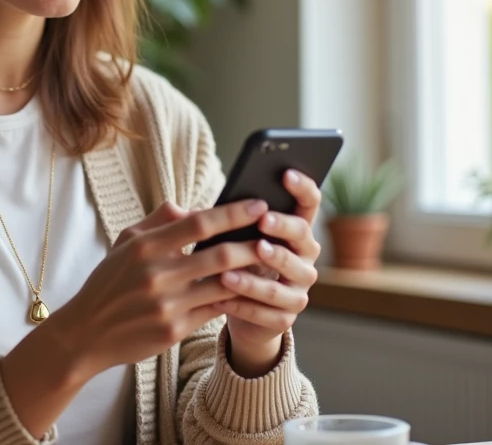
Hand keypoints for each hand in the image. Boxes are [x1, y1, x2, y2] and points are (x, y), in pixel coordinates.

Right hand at [47, 198, 270, 381]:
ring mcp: (168, 305)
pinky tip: (250, 288)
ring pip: (224, 284)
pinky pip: (215, 310)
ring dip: (252, 272)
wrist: (86, 333)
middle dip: (254, 242)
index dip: (233, 212)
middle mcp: (158, 275)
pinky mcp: (174, 330)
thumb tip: (193, 206)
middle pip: (220, 255)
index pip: (199, 223)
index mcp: (145, 247)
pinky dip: (234, 298)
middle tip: (276, 233)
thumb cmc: (109, 282)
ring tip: (271, 260)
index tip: (258, 204)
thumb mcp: (126, 243)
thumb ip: (160, 221)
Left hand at [215, 170, 321, 376]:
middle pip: (301, 237)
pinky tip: (220, 298)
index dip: (302, 187)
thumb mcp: (230, 237)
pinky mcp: (286, 318)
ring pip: (280, 283)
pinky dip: (242, 305)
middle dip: (281, 228)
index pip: (309, 203)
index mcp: (296, 231)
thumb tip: (181, 208)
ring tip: (227, 273)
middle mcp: (305, 259)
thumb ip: (219, 222)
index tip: (286, 173)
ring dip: (253, 278)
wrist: (240, 308)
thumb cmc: (236, 260)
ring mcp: (299, 290)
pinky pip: (266, 312)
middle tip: (262, 221)